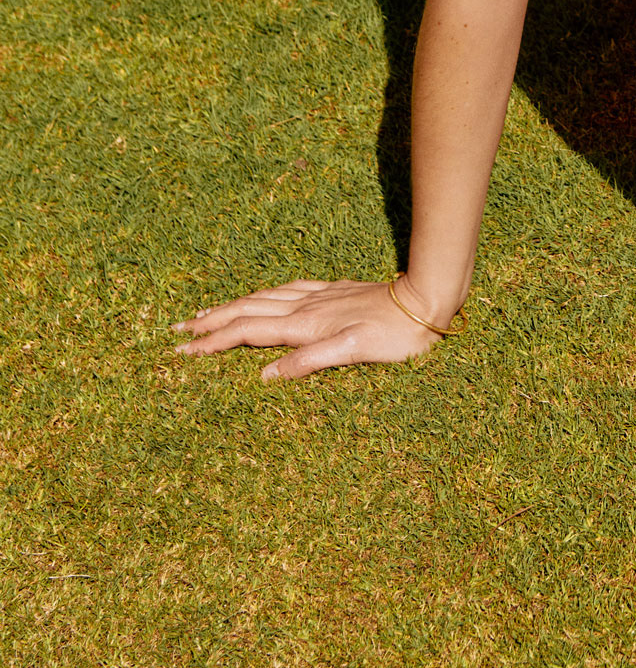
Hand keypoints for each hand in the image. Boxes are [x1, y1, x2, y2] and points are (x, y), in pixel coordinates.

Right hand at [173, 276, 450, 381]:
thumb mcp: (354, 353)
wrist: (426, 300)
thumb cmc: (395, 335)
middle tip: (177, 329)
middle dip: (211, 321)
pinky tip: (264, 295)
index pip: (247, 332)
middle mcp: (306, 307)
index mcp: (306, 325)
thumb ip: (309, 362)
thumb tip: (265, 376)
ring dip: (231, 306)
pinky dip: (265, 296)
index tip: (182, 350)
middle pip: (247, 310)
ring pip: (264, 298)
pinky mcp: (334, 291)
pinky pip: (288, 291)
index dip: (213, 342)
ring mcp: (319, 297)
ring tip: (206, 312)